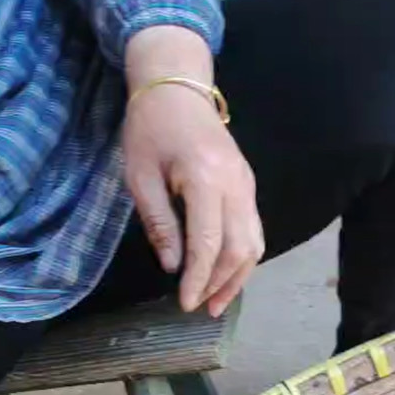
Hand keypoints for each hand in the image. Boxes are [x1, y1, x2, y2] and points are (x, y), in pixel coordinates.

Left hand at [123, 26, 263, 317]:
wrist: (177, 87)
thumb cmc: (150, 127)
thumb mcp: (140, 175)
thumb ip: (159, 222)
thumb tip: (173, 266)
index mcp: (206, 179)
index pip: (209, 243)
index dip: (198, 279)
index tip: (184, 303)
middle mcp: (236, 185)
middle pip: (240, 249)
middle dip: (220, 285)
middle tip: (199, 308)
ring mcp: (247, 185)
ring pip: (254, 244)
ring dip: (237, 277)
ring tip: (216, 301)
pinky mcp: (248, 186)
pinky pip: (253, 230)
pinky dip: (242, 258)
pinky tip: (226, 275)